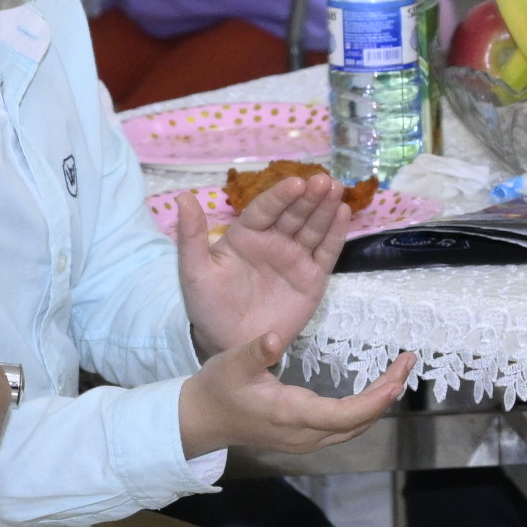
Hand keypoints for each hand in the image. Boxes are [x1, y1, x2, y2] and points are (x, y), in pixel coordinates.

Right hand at [176, 335, 415, 462]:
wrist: (202, 419)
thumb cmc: (218, 388)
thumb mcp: (232, 363)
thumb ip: (256, 351)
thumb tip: (277, 337)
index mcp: (291, 415)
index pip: (346, 414)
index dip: (376, 399)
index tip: (398, 377)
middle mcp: (305, 435)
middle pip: (359, 422)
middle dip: (387, 394)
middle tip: (408, 362)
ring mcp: (306, 441)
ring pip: (355, 427)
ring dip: (379, 402)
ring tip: (398, 373)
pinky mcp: (305, 438)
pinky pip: (345, 427)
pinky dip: (365, 409)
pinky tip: (374, 390)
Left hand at [178, 171, 351, 356]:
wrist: (229, 345)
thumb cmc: (209, 306)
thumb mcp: (194, 272)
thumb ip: (191, 235)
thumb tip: (182, 197)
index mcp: (246, 235)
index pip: (265, 209)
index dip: (281, 196)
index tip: (296, 182)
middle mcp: (273, 241)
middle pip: (293, 214)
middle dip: (309, 197)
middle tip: (323, 181)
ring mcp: (294, 258)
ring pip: (313, 228)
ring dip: (325, 208)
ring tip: (336, 189)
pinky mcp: (312, 278)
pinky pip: (326, 253)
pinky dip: (336, 234)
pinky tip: (344, 213)